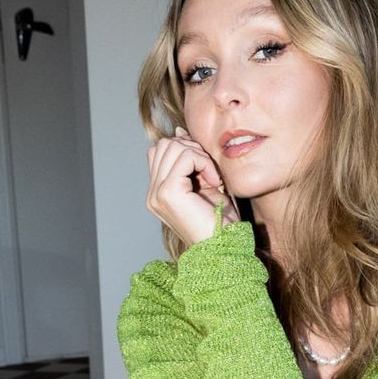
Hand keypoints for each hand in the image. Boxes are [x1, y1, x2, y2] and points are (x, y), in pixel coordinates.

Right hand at [146, 126, 239, 247]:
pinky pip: (185, 157)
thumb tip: (179, 130)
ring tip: (213, 179)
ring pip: (173, 146)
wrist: (224, 248)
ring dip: (199, 157)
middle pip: (164, 144)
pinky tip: (215, 183)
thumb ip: (191, 160)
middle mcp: (153, 194)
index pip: (159, 150)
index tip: (206, 168)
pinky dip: (204, 164)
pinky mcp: (168, 193)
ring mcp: (157, 194)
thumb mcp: (204, 183)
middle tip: (211, 173)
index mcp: (157, 192)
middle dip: (191, 150)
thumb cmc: (219, 222)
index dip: (185, 149)